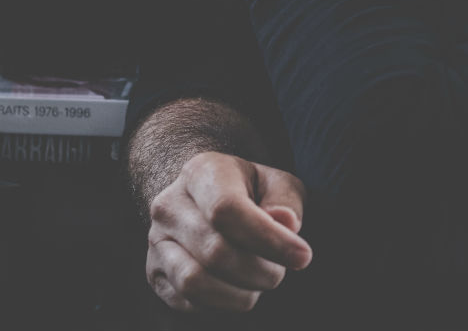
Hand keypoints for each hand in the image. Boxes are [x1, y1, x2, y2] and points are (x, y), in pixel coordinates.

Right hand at [146, 151, 311, 313]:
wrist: (206, 197)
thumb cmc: (250, 189)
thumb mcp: (276, 182)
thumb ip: (285, 201)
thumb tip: (286, 223)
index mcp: (201, 171)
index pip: (227, 210)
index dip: (268, 238)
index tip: (304, 256)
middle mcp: (170, 204)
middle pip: (216, 251)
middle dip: (260, 270)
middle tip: (280, 271)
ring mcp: (157, 240)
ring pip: (195, 282)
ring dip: (240, 293)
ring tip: (260, 280)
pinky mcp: (155, 272)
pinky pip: (186, 301)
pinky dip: (221, 303)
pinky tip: (237, 287)